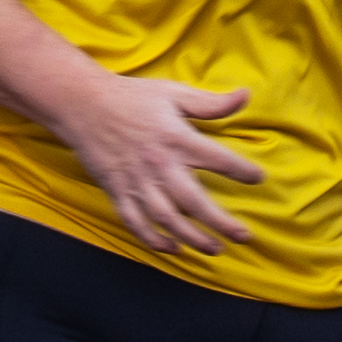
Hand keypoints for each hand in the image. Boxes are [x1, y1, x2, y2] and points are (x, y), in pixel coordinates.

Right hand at [56, 67, 263, 256]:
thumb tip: (245, 96)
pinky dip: (153, 239)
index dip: (241, 171)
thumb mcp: (174, 93)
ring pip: (167, 218)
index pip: (218, 159)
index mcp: (177, 137)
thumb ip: (211, 103)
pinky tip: (172, 248)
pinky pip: (136, 222)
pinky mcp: (117, 191)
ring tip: (214, 248)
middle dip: (221, 222)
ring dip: (192, 238)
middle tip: (243, 236)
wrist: (83, 104)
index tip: (258, 179)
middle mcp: (159, 164)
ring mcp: (136, 181)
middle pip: (194, 201)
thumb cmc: (132, 97)